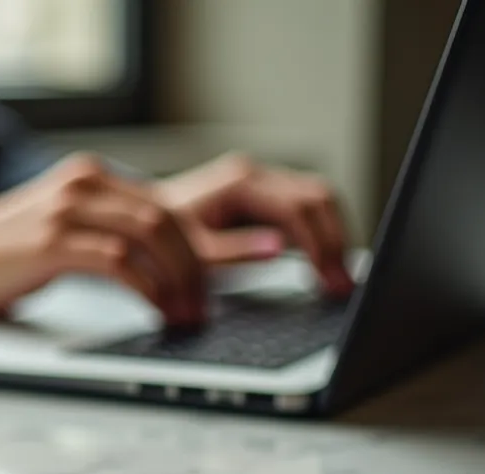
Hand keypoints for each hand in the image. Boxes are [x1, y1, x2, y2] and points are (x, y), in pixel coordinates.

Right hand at [0, 153, 207, 323]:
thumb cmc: (0, 257)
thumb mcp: (64, 234)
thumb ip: (108, 236)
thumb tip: (163, 269)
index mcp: (93, 177)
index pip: (168, 204)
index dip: (204, 246)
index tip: (220, 284)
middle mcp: (84, 183)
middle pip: (170, 218)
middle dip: (201, 267)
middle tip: (207, 309)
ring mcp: (67, 209)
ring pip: (152, 235)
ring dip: (181, 281)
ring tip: (188, 317)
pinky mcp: (50, 241)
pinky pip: (118, 262)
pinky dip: (148, 291)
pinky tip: (156, 313)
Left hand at [156, 153, 355, 294]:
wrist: (141, 228)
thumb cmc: (159, 243)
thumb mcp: (191, 254)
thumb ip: (234, 251)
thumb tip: (277, 248)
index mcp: (238, 183)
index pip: (298, 207)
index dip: (321, 244)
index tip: (331, 281)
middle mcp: (254, 176)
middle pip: (317, 198)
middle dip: (334, 242)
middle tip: (343, 287)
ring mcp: (261, 185)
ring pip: (317, 202)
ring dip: (332, 238)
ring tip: (338, 282)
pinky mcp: (264, 200)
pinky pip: (304, 212)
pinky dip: (319, 237)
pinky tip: (323, 269)